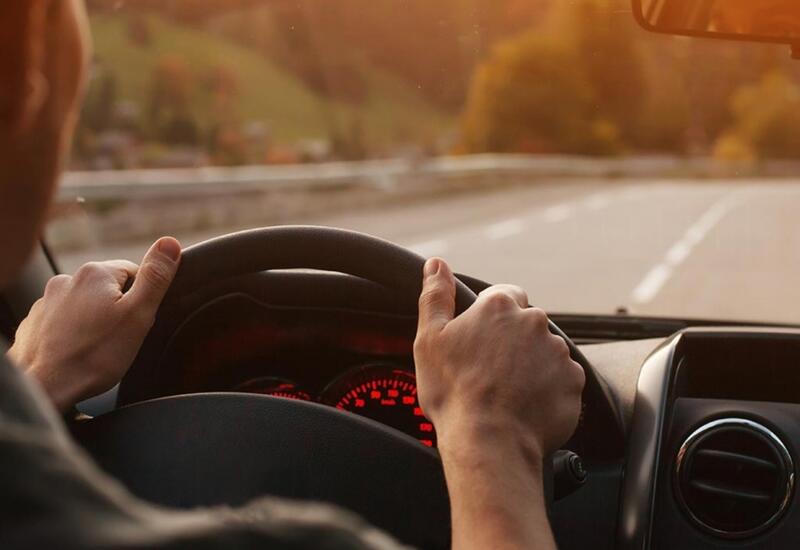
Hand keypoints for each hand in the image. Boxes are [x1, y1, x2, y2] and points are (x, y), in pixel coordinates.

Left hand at [9, 237, 181, 411]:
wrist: (44, 388)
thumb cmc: (94, 356)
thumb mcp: (138, 315)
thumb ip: (155, 277)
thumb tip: (170, 243)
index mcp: (96, 273)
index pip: (134, 273)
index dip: (141, 299)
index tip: (136, 323)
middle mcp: (67, 279)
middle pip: (108, 288)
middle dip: (117, 310)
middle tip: (119, 339)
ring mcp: (46, 301)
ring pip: (85, 305)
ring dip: (93, 321)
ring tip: (96, 349)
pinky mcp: (35, 322)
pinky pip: (63, 321)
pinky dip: (72, 333)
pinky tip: (76, 352)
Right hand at [413, 257, 584, 549]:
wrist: (489, 442)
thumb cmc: (453, 391)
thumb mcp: (429, 339)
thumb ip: (435, 296)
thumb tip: (436, 264)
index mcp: (500, 306)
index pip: (505, 294)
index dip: (491, 316)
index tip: (481, 340)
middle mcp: (535, 322)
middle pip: (526, 324)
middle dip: (512, 342)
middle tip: (489, 372)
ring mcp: (558, 352)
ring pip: (545, 352)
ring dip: (531, 365)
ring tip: (507, 393)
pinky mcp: (574, 382)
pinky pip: (561, 380)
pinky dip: (548, 390)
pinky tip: (525, 406)